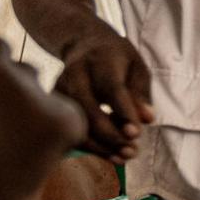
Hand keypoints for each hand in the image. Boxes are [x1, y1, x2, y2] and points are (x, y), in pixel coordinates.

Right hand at [55, 27, 155, 161]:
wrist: (81, 42)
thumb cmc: (116, 57)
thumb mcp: (136, 66)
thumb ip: (141, 92)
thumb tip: (147, 119)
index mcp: (100, 61)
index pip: (112, 89)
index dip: (124, 113)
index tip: (136, 134)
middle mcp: (76, 75)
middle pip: (89, 110)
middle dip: (111, 135)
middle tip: (132, 151)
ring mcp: (60, 89)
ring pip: (75, 125)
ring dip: (101, 146)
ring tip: (124, 157)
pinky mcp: (52, 103)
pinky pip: (69, 129)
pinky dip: (90, 146)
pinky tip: (110, 154)